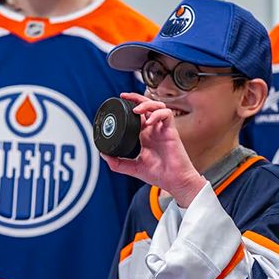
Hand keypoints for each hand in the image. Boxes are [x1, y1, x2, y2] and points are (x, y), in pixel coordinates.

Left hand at [101, 92, 206, 207]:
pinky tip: (150, 121)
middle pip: (148, 106)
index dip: (130, 106)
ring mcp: (163, 130)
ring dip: (147, 104)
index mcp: (145, 136)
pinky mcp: (171, 132)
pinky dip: (158, 114)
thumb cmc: (159, 175)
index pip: (138, 115)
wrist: (174, 181)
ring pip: (158, 106)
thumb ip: (117, 163)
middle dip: (136, 98)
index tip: (119, 103)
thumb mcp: (133, 168)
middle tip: (124, 97)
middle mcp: (154, 130)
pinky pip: (167, 115)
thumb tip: (103, 155)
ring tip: (136, 110)